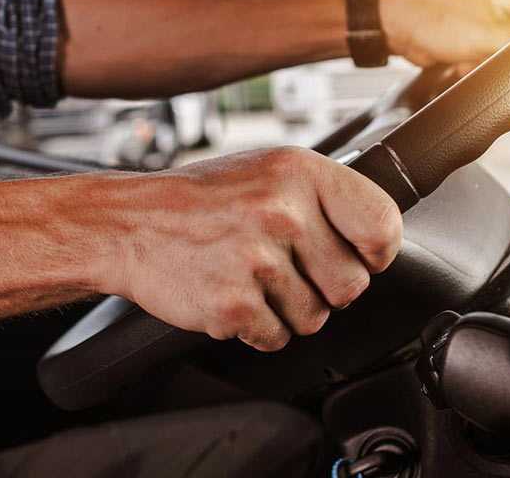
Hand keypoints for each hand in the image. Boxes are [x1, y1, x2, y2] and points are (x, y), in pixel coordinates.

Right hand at [92, 147, 401, 351]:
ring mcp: (256, 259)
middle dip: (325, 288)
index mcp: (300, 172)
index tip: (361, 256)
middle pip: (352, 285)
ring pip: (315, 317)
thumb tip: (379, 238)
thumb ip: (326, 198)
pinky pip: (277, 338)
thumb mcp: (271, 171)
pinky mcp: (232, 302)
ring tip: (254, 279)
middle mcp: (282, 212)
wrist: (128, 223)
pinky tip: (234, 296)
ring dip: (289, 310)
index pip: (381, 224)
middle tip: (289, 270)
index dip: (376, 251)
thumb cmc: (205, 199)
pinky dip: (258, 328)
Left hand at [380, 0, 509, 74]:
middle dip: (505, 52)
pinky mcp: (482, 33)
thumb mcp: (492, 37)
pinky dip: (479, 62)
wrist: (405, 30)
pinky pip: (493, 55)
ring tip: (470, 56)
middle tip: (487, 52)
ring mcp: (496, 15)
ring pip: (509, 50)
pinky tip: (463, 60)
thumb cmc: (442, 23)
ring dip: (489, 60)